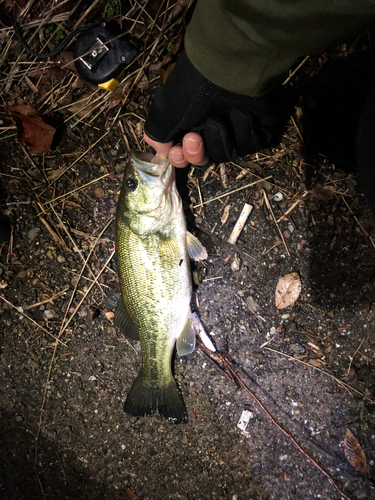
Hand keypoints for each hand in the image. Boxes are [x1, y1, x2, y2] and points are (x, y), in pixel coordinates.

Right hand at [144, 50, 290, 167]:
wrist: (232, 68)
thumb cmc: (196, 88)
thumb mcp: (166, 110)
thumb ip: (157, 134)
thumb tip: (163, 152)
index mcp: (191, 122)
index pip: (185, 153)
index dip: (181, 158)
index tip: (177, 151)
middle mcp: (213, 126)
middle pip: (204, 158)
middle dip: (197, 152)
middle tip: (195, 138)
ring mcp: (238, 129)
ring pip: (227, 153)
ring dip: (220, 136)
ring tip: (220, 116)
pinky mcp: (262, 130)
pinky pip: (251, 145)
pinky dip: (244, 131)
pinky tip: (241, 113)